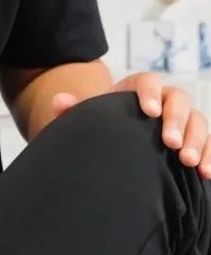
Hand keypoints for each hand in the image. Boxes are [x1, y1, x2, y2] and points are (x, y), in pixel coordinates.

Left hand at [52, 73, 210, 177]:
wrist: (116, 145)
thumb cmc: (103, 128)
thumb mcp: (88, 119)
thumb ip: (74, 110)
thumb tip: (59, 101)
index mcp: (136, 89)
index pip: (148, 81)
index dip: (151, 93)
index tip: (150, 111)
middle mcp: (164, 101)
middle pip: (178, 99)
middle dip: (176, 120)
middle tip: (169, 143)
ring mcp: (182, 120)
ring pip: (197, 121)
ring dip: (196, 140)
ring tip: (188, 161)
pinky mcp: (194, 140)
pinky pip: (209, 144)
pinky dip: (210, 156)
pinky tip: (206, 173)